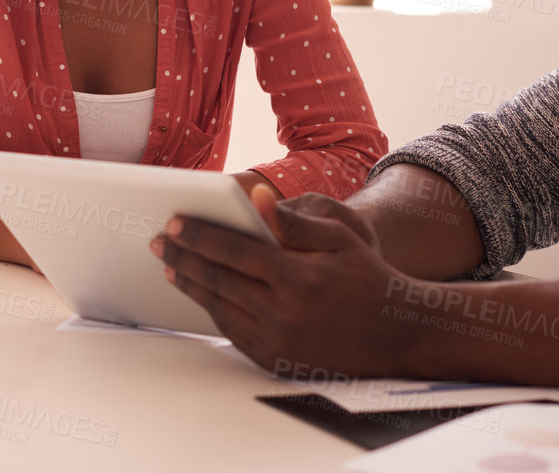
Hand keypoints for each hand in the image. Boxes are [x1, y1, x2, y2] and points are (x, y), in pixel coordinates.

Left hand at [151, 184, 409, 378]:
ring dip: (193, 286)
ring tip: (174, 267)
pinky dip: (215, 310)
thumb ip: (294, 220)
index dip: (199, 235)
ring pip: (221, 308)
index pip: (233, 251)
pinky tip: (203, 294)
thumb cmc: (368, 276)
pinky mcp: (278, 360)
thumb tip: (257, 198)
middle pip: (218, 280)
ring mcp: (279, 341)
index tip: (173, 223)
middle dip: (184, 259)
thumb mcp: (341, 237)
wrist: (398, 333)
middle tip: (160, 244)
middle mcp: (284, 314)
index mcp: (297, 278)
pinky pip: (235, 332)